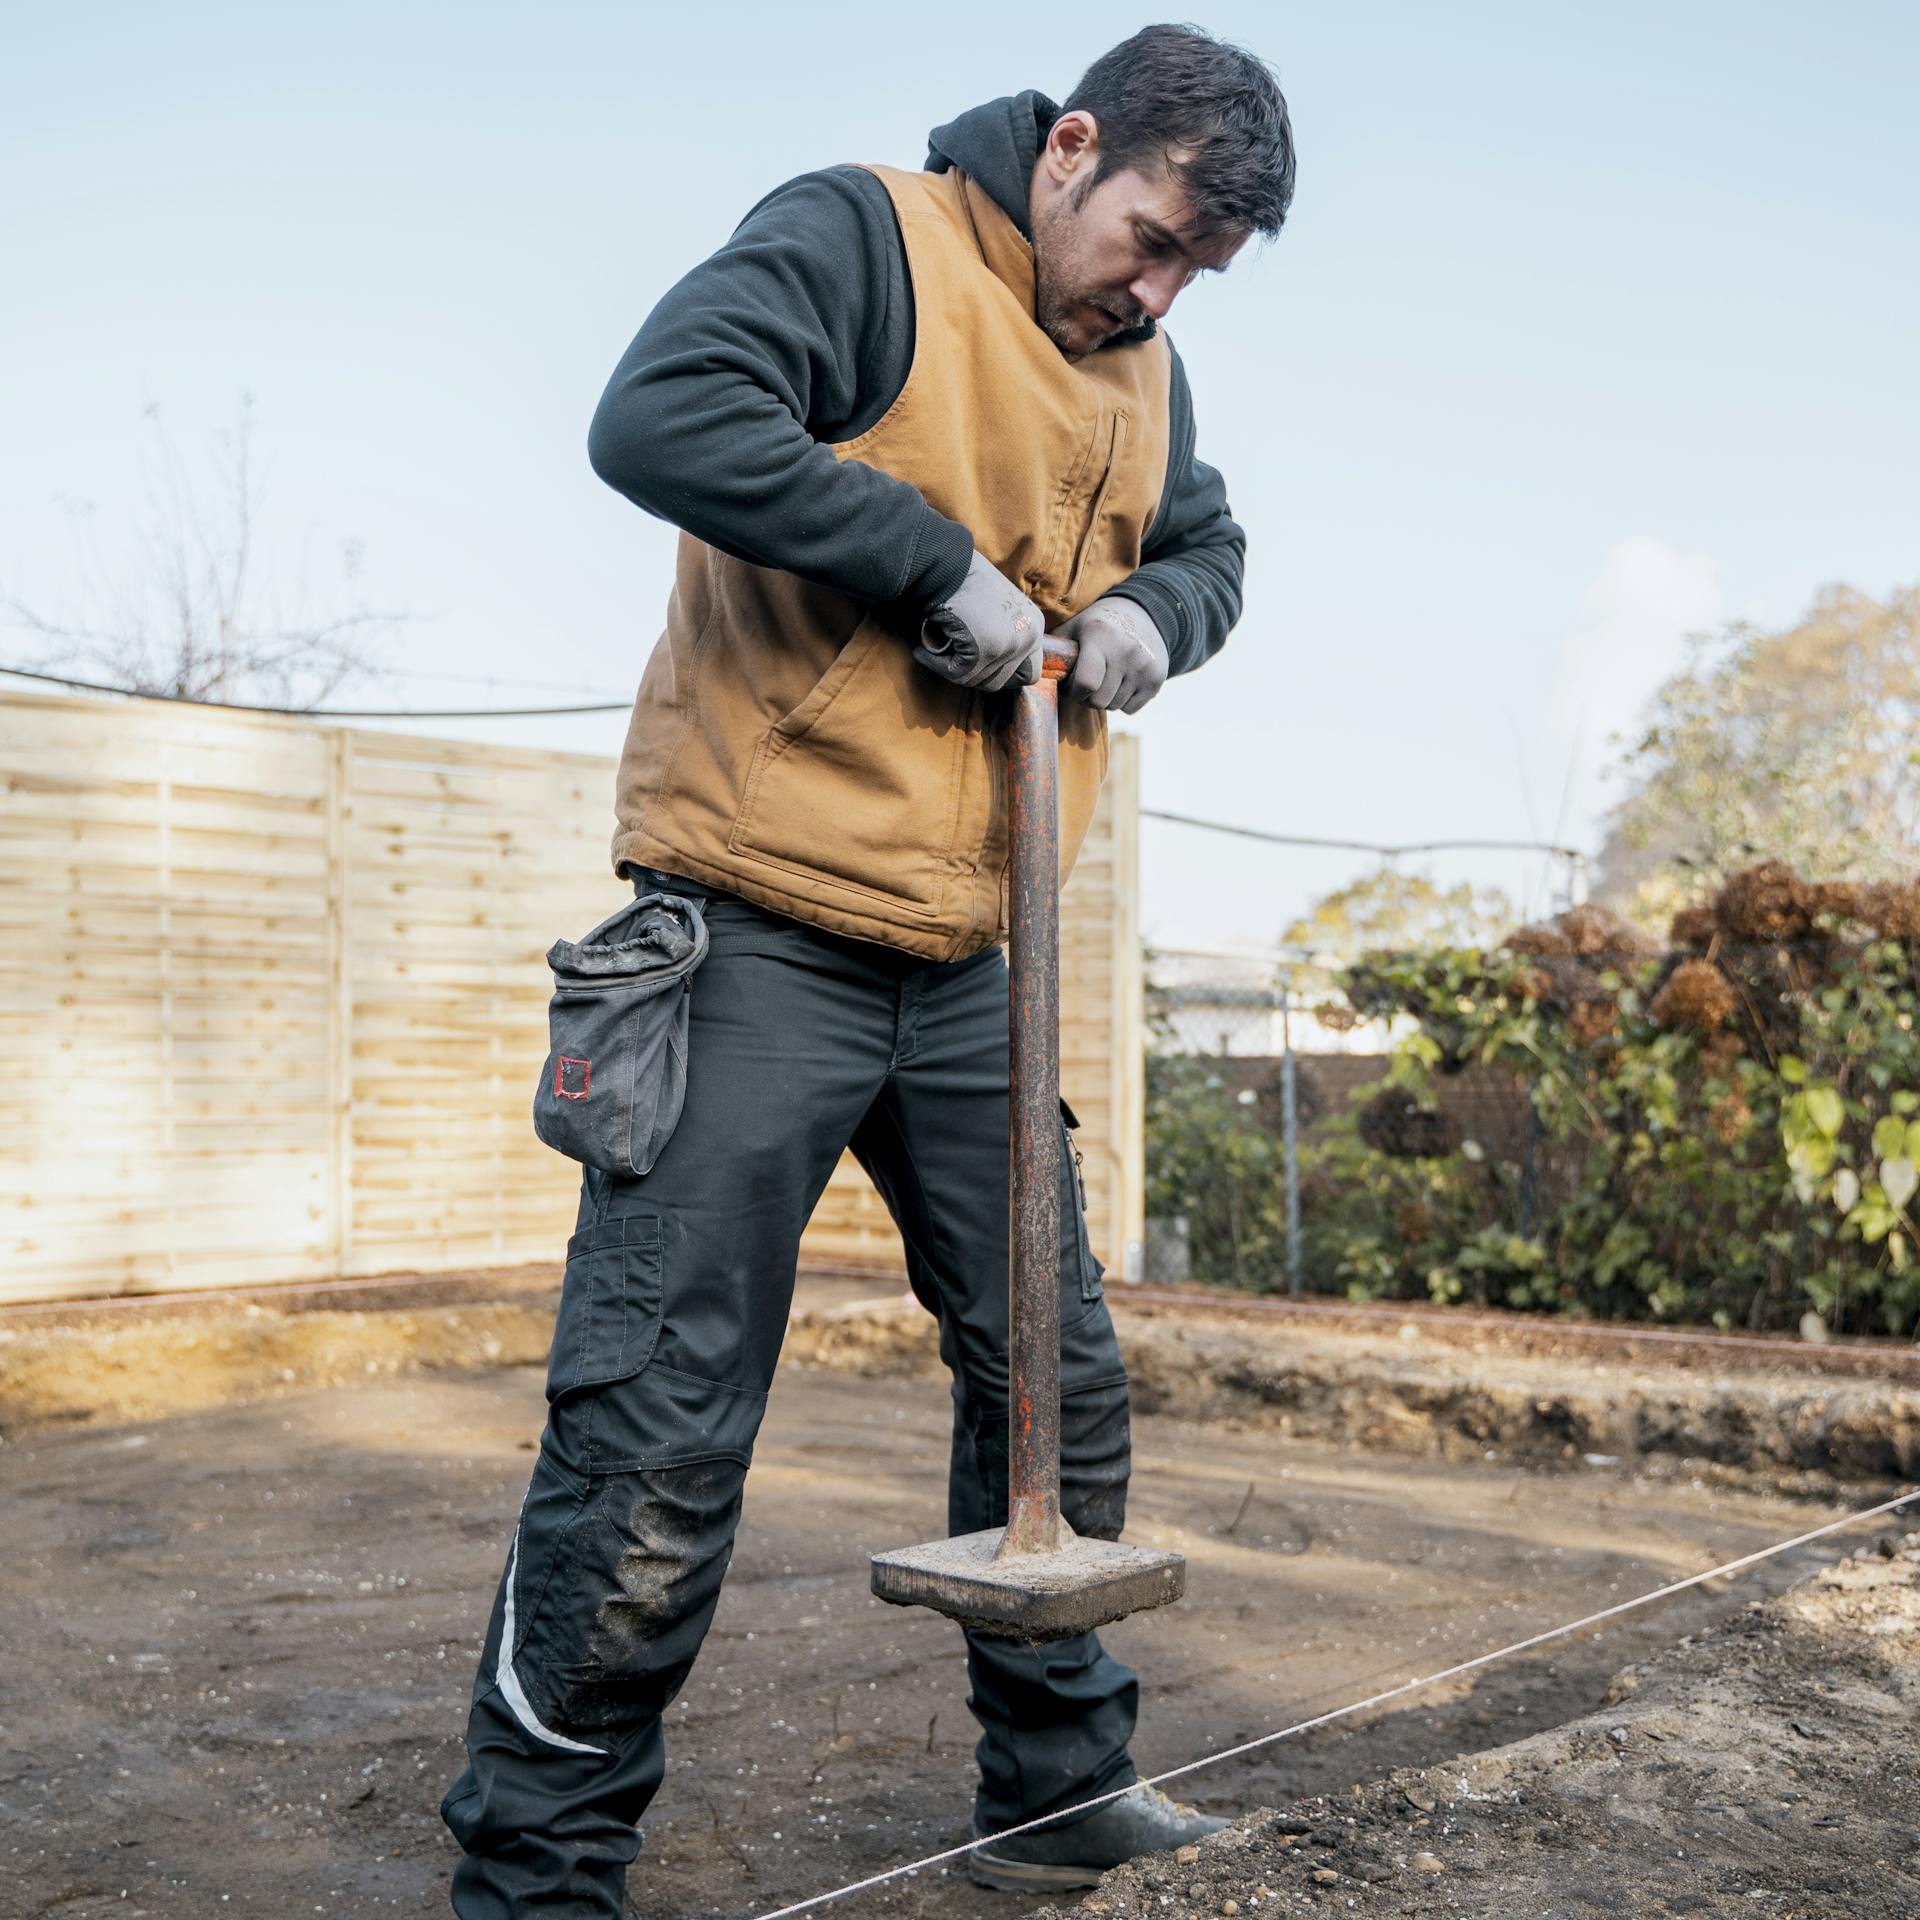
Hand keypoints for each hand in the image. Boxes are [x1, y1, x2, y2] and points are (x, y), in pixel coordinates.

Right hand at [915, 552, 1045, 691]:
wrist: (946, 565)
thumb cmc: (964, 580)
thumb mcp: (996, 608)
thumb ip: (1001, 634)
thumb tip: (989, 665)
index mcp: (1033, 627)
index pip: (1027, 673)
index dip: (1001, 675)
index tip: (978, 668)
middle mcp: (1027, 638)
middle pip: (1001, 681)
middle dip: (974, 675)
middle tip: (952, 661)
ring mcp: (1008, 646)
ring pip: (977, 680)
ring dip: (953, 670)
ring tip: (935, 653)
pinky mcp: (984, 652)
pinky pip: (957, 674)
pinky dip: (936, 665)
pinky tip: (923, 653)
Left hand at [1057, 596, 1168, 714]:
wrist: (1144, 613)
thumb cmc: (1097, 624)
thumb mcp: (1073, 627)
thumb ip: (1053, 649)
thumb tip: (1027, 669)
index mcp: (1100, 636)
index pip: (1086, 684)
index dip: (1073, 691)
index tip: (1071, 683)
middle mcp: (1126, 651)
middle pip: (1099, 702)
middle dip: (1087, 697)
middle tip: (1086, 681)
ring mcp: (1145, 666)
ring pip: (1114, 706)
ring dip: (1105, 697)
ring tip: (1105, 677)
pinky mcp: (1157, 678)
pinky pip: (1131, 709)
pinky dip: (1123, 700)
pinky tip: (1122, 680)